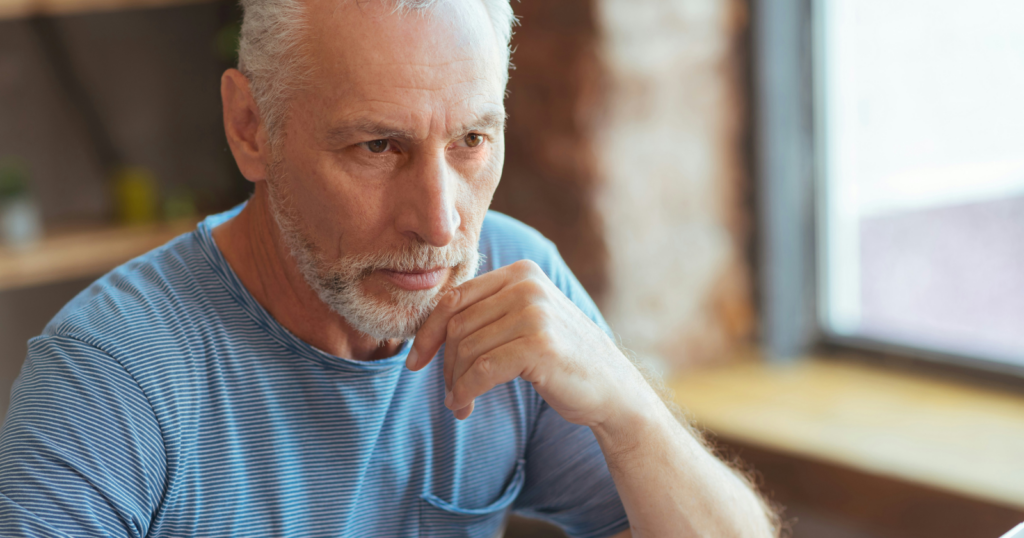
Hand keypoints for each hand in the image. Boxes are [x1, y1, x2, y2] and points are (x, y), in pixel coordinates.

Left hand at [406, 260, 644, 425]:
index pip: (456, 297)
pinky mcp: (539, 345)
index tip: (415, 362)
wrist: (613, 389)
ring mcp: (536, 313)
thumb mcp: (525, 323)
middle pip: (458, 324)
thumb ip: (487, 314)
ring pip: (467, 349)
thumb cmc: (561, 360)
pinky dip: (466, 391)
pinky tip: (465, 405)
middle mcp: (528, 285)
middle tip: (448, 393)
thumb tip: (426, 332)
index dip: (428, 332)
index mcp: (521, 272)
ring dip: (455, 383)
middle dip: (445, 364)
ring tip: (459, 403)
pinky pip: (482, 370)